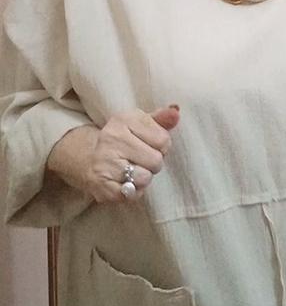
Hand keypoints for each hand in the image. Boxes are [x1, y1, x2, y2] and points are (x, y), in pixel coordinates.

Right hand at [46, 105, 180, 203]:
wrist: (90, 158)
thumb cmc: (125, 139)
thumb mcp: (141, 123)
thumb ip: (162, 119)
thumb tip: (176, 111)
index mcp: (123, 120)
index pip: (163, 139)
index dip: (162, 146)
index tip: (149, 144)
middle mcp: (110, 139)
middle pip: (156, 160)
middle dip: (153, 162)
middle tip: (140, 159)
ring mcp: (104, 163)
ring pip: (145, 178)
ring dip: (143, 177)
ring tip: (132, 169)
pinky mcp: (102, 187)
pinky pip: (133, 194)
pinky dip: (134, 191)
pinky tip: (124, 181)